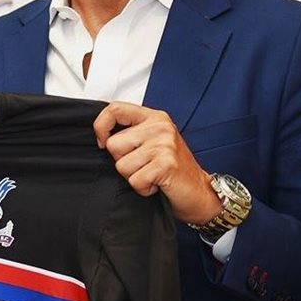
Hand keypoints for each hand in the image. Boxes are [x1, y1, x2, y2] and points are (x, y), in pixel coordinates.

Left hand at [93, 102, 221, 223]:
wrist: (200, 192)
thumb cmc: (173, 168)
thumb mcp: (152, 141)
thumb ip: (130, 132)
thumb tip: (100, 131)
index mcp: (154, 117)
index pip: (114, 109)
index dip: (101, 126)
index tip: (102, 141)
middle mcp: (160, 127)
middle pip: (113, 144)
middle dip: (122, 161)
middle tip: (144, 165)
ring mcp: (164, 144)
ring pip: (121, 165)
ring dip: (133, 176)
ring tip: (152, 173)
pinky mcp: (166, 164)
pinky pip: (134, 180)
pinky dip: (143, 188)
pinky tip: (157, 183)